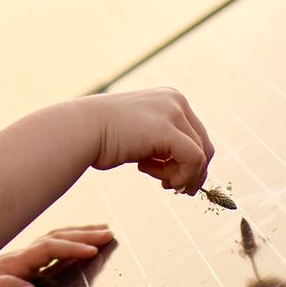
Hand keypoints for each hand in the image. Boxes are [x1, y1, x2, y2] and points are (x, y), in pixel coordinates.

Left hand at [0, 226, 113, 286]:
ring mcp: (16, 259)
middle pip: (55, 238)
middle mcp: (16, 257)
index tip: (96, 249)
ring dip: (77, 234)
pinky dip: (64, 241)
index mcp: (12, 265)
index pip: (48, 250)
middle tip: (111, 233)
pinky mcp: (15, 265)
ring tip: (100, 230)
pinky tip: (71, 243)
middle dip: (83, 235)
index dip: (72, 248)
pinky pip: (46, 247)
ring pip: (51, 238)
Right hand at [87, 88, 213, 194]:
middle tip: (174, 188)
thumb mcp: (142, 133)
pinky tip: (160, 180)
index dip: (190, 162)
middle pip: (205, 145)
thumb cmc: (104, 136)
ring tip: (159, 181)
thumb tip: (186, 168)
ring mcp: (172, 112)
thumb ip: (164, 142)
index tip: (173, 178)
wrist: (80, 130)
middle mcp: (176, 100)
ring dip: (182, 176)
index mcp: (170, 98)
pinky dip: (182, 177)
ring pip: (200, 155)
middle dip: (192, 172)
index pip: (197, 135)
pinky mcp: (167, 130)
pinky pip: (193, 160)